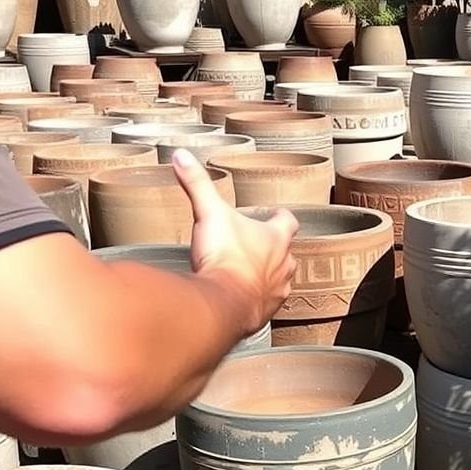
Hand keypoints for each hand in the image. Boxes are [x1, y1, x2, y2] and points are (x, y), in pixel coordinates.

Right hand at [172, 149, 297, 332]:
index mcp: (276, 238)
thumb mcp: (208, 213)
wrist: (223, 304)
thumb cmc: (224, 257)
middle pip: (287, 253)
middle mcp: (284, 265)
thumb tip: (182, 156)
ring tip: (250, 275)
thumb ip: (197, 184)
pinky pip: (266, 305)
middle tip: (258, 247)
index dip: (280, 217)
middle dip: (275, 249)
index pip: (288, 221)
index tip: (274, 214)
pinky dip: (256, 300)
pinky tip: (242, 300)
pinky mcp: (266, 313)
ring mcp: (277, 291)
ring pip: (280, 280)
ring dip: (267, 276)